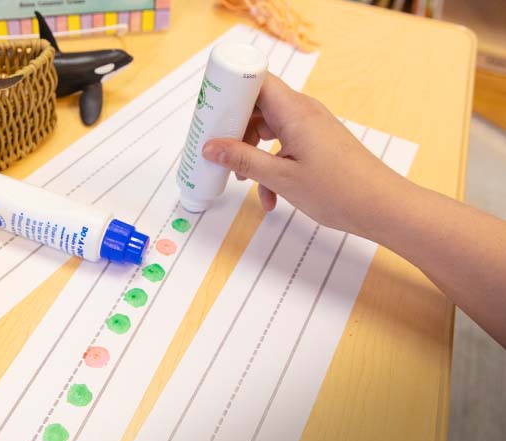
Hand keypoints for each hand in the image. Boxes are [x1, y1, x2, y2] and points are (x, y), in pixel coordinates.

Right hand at [201, 73, 409, 237]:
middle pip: (257, 107)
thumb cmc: (339, 190)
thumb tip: (210, 147)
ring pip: (268, 130)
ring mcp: (311, 127)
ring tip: (243, 181)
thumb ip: (242, 160)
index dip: (230, 92)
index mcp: (294, 111)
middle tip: (217, 152)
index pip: (256, 81)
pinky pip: (283, 145)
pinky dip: (271, 166)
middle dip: (234, 130)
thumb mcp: (281, 178)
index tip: (211, 112)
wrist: (382, 207)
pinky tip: (270, 196)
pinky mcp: (316, 142)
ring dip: (251, 154)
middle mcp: (303, 112)